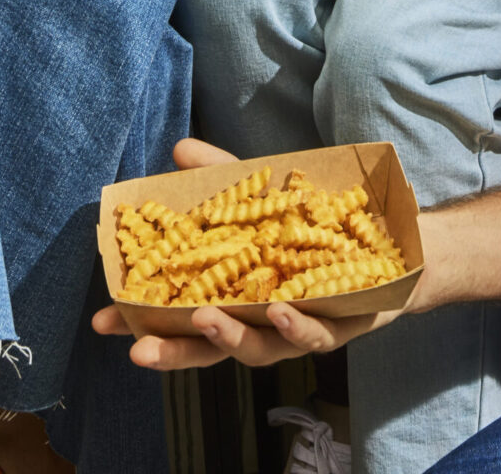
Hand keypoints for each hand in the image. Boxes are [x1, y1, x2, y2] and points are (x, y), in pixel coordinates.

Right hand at [92, 140, 407, 371]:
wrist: (397, 247)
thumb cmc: (319, 230)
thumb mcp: (265, 199)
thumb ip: (223, 180)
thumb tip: (179, 150)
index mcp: (239, 298)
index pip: (181, 319)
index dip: (143, 324)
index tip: (103, 321)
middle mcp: (263, 324)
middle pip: (211, 348)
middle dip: (173, 351)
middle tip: (137, 350)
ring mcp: (300, 329)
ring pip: (260, 348)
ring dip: (230, 337)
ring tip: (205, 318)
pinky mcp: (342, 325)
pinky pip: (315, 333)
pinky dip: (296, 325)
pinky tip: (281, 310)